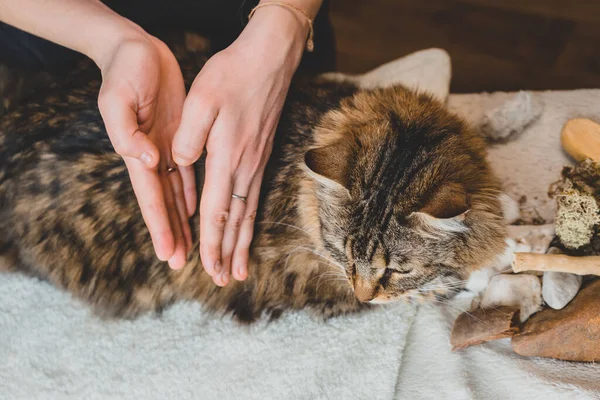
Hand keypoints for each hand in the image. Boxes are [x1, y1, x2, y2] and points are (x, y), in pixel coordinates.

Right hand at [97, 35, 194, 268]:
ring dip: (183, 220)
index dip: (161, 227)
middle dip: (172, 233)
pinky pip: (187, 171)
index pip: (152, 198)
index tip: (170, 254)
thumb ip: (127, 132)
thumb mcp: (118, 98)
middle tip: (182, 263)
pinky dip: (191, 192)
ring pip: (176, 193)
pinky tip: (196, 209)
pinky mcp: (178, 136)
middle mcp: (151, 156)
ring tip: (191, 244)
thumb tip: (144, 160)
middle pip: (164, 203)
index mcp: (137, 151)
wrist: (135, 49)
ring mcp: (165, 148)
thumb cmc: (124, 71)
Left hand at [172, 6, 309, 285]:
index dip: (211, 243)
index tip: (207, 268)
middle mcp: (245, 167)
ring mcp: (256, 164)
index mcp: (226, 157)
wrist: (268, 61)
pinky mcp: (259, 157)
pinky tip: (247, 230)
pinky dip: (250, 222)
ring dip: (242, 244)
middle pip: (236, 221)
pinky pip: (254, 199)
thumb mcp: (201, 100)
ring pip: (248, 214)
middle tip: (223, 282)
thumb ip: (189, 136)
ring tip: (239, 270)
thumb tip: (181, 164)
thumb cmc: (231, 76)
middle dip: (228, 253)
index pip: (217, 211)